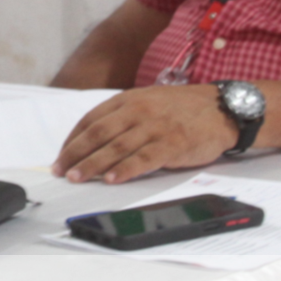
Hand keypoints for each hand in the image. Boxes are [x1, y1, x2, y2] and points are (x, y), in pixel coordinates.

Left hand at [51, 85, 238, 183]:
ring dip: (93, 164)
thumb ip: (122, 116)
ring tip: (78, 178)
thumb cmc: (181, 108)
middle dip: (76, 154)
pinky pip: (144, 158)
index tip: (61, 156)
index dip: (72, 140)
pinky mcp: (171, 143)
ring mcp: (154, 127)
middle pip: (98, 134)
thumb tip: (93, 139)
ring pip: (116, 147)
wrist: (220, 108)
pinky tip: (112, 179)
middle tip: (61, 171)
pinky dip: (126, 169)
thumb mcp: (146, 102)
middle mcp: (137, 111)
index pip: (90, 120)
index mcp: (127, 100)